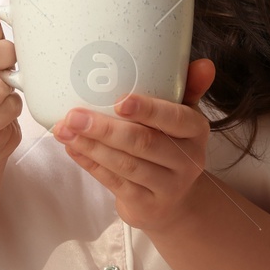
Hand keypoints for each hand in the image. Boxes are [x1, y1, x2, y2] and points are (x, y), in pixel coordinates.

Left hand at [52, 58, 217, 231]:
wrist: (176, 201)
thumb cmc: (172, 145)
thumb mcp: (183, 116)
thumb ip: (190, 87)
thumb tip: (205, 64)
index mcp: (197, 131)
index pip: (176, 118)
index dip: (148, 110)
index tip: (120, 101)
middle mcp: (188, 160)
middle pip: (144, 143)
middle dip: (106, 128)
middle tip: (74, 115)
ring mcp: (168, 186)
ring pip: (125, 164)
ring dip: (91, 146)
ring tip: (64, 130)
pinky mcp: (146, 206)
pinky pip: (114, 182)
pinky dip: (90, 164)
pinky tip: (73, 148)